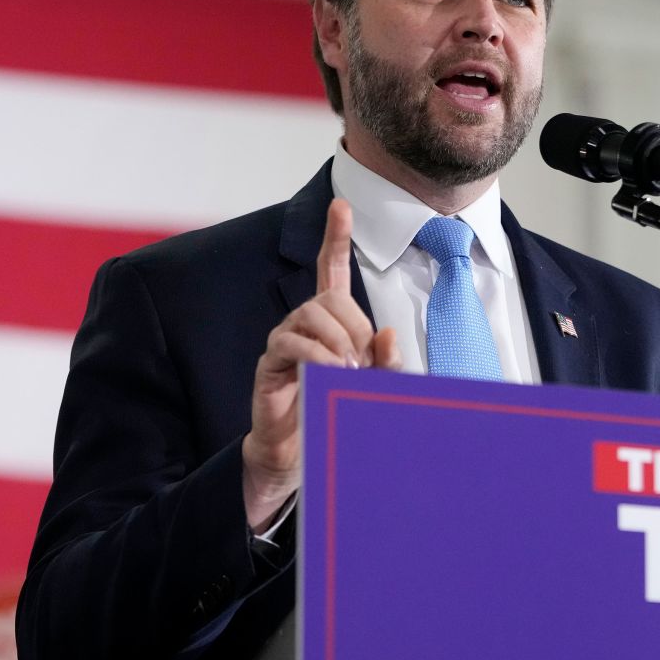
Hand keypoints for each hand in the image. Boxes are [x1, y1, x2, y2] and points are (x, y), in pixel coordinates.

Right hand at [241, 198, 400, 530]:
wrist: (300, 452)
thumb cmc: (337, 411)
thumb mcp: (375, 386)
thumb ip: (387, 362)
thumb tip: (389, 334)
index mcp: (333, 322)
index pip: (333, 272)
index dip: (335, 238)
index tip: (341, 206)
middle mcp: (306, 323)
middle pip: (330, 296)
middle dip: (355, 324)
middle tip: (364, 360)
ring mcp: (286, 339)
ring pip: (312, 313)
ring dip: (338, 339)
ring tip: (348, 370)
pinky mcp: (271, 361)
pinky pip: (291, 342)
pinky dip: (316, 355)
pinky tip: (330, 372)